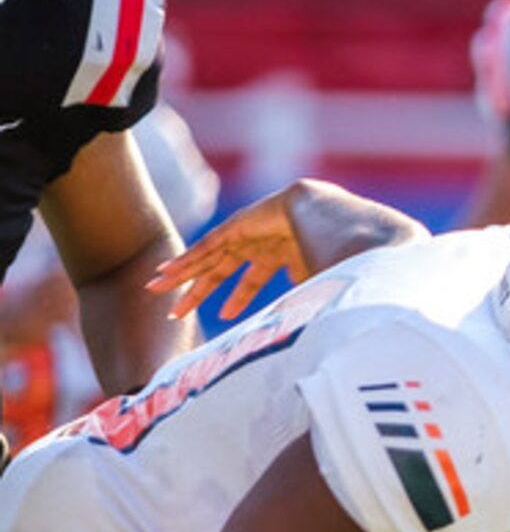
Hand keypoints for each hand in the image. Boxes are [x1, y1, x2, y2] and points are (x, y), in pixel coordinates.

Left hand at [148, 186, 316, 321]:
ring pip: (205, 261)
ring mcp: (243, 236)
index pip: (251, 281)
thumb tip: (305, 306)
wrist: (327, 215)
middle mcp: (255, 245)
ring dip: (181, 276)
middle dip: (197, 292)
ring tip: (155, 290)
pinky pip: (205, 248)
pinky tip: (165, 271)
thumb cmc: (332, 246)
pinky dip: (186, 260)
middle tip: (176, 312)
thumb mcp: (317, 276)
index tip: (225, 316)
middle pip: (219, 273)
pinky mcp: (233, 228)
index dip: (237, 298)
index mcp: (277, 256)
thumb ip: (306, 291)